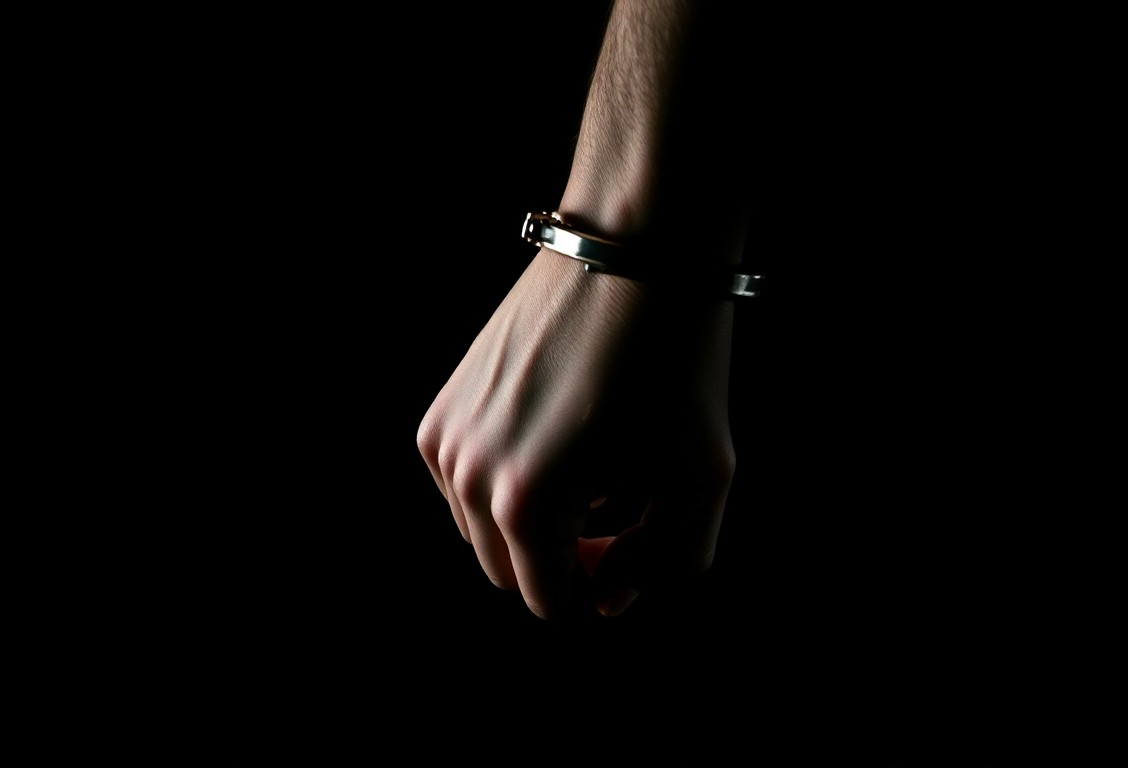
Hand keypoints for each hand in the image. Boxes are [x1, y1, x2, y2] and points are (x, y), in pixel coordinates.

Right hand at [418, 248, 736, 617]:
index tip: (635, 537)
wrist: (631, 248)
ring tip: (590, 470)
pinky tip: (553, 438)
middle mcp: (467, 474)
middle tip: (618, 510)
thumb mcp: (702, 478)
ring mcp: (445, 438)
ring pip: (478, 529)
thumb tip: (606, 601)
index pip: (548, 600)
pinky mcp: (440, 408)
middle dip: (561, 559)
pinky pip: (462, 484)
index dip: (599, 587)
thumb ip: (664, 564)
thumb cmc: (676, 362)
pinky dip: (501, 481)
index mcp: (525, 502)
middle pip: (506, 572)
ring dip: (530, 522)